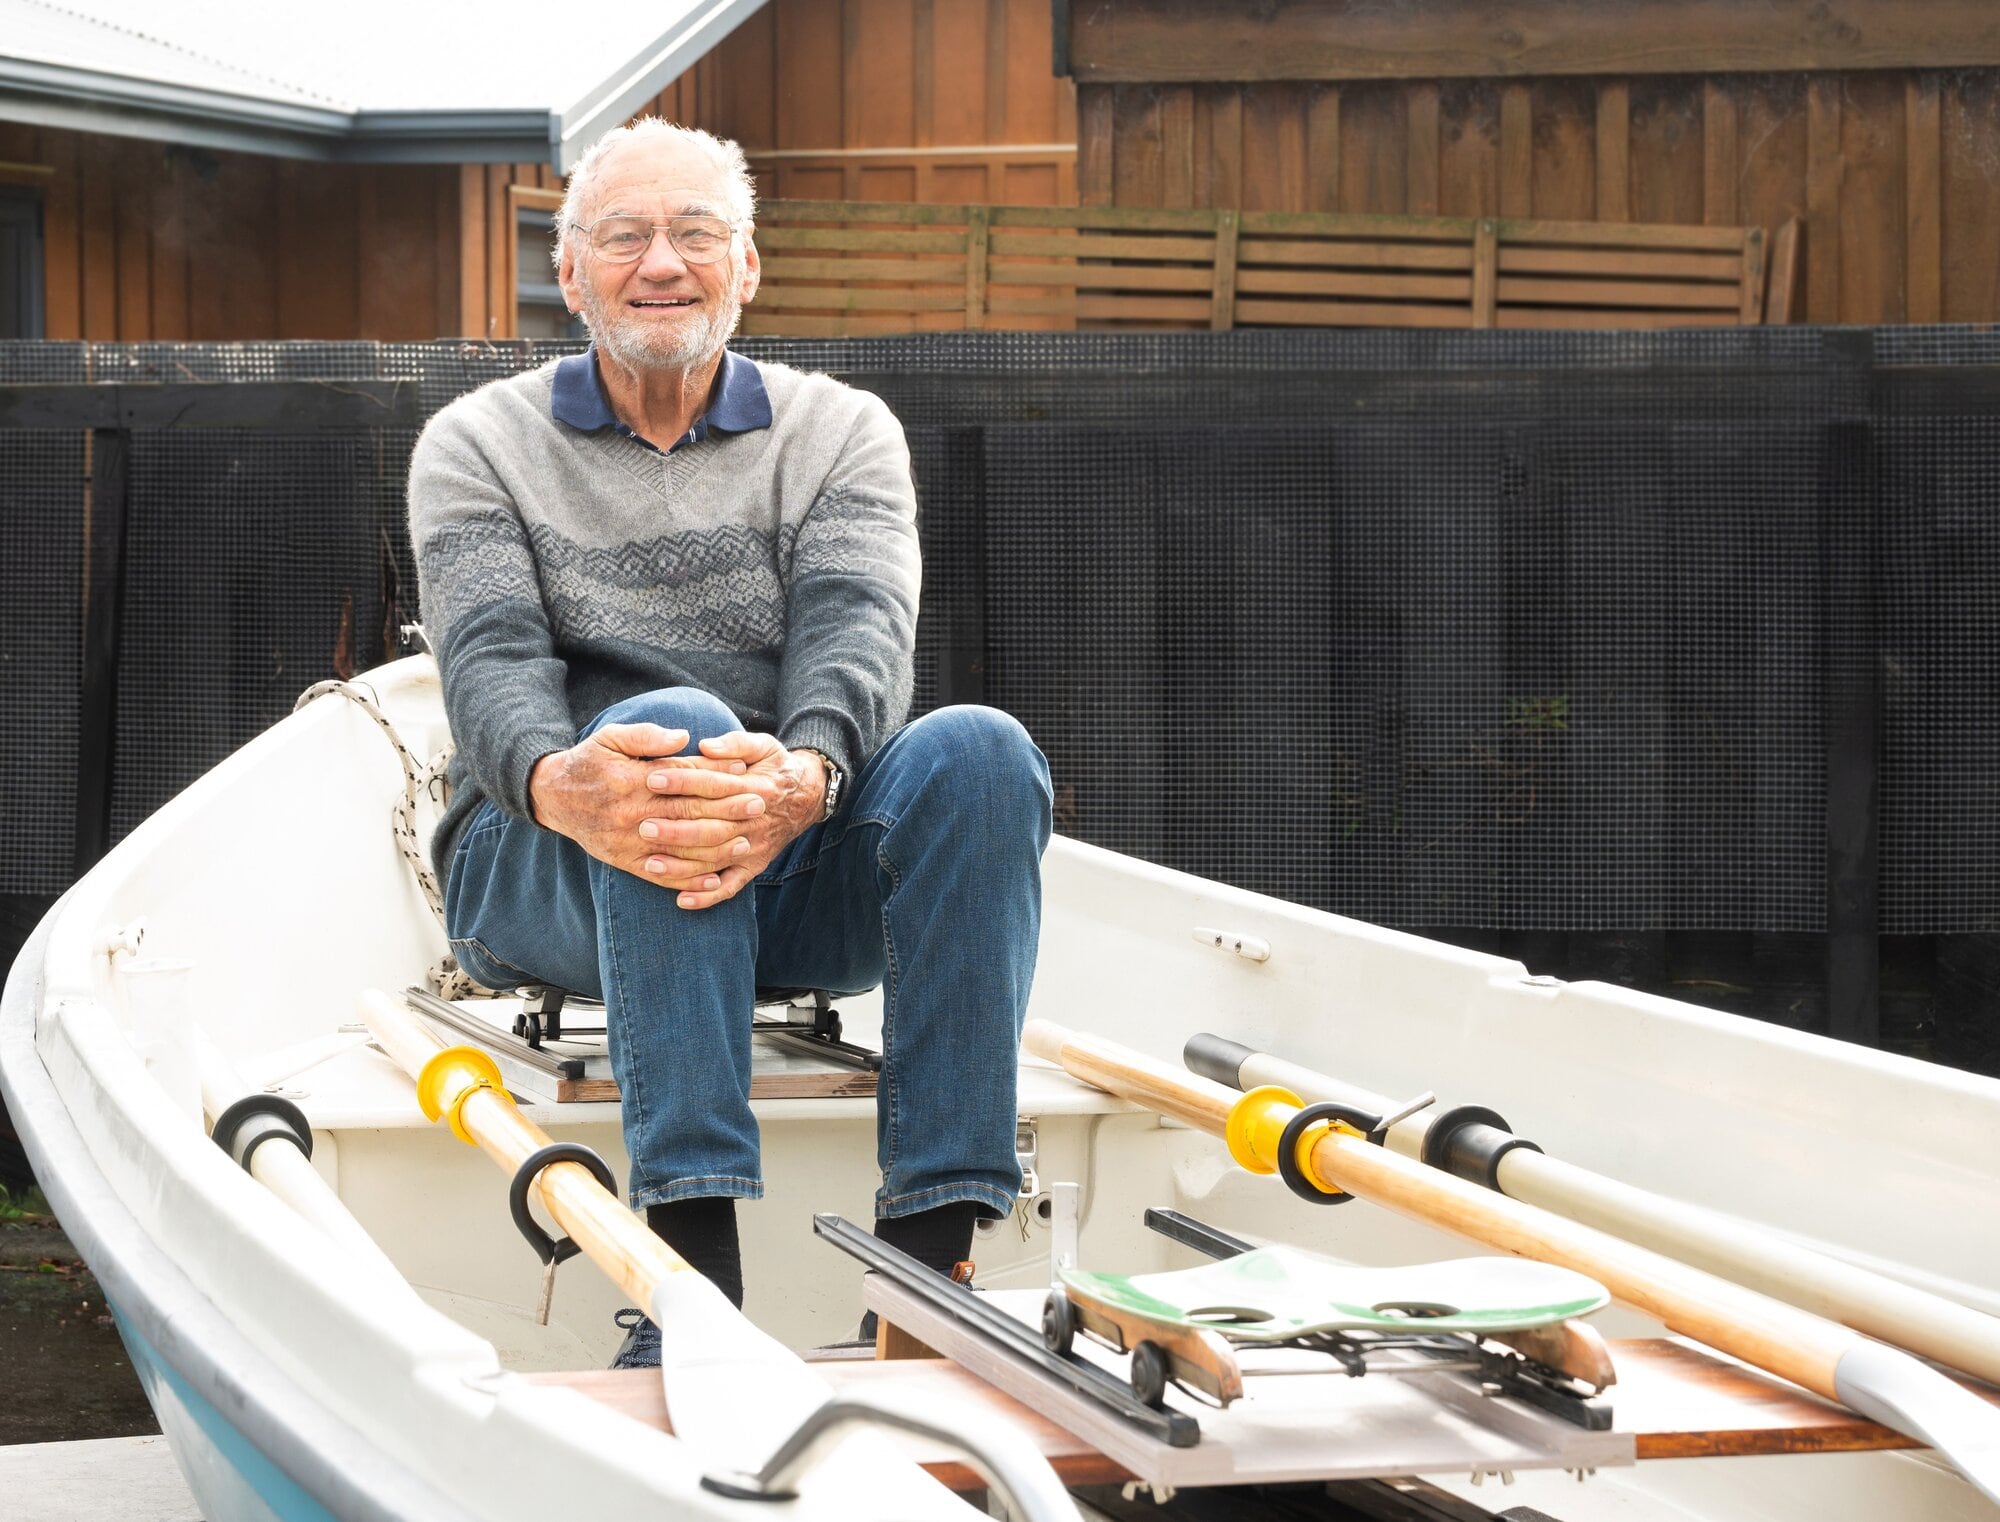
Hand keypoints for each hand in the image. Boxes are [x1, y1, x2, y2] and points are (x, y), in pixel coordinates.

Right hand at [528, 722, 760, 890]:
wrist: (554, 797)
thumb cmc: (590, 762)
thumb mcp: (611, 738)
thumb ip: (647, 737)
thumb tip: (685, 738)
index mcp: (631, 779)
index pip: (683, 777)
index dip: (716, 772)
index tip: (746, 769)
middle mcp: (631, 813)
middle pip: (688, 813)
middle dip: (728, 809)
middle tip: (759, 804)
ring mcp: (628, 842)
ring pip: (680, 849)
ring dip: (716, 848)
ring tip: (746, 842)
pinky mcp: (625, 861)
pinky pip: (661, 875)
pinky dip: (689, 880)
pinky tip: (715, 880)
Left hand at [642, 732, 827, 908]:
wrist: (807, 797)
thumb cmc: (774, 767)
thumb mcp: (763, 745)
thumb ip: (735, 743)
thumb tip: (705, 746)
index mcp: (754, 788)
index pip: (713, 784)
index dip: (683, 781)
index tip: (653, 778)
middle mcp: (752, 821)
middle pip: (711, 827)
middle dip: (676, 829)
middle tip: (644, 826)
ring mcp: (753, 847)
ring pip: (715, 859)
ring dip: (683, 866)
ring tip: (651, 864)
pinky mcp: (754, 866)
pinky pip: (730, 886)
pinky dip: (707, 897)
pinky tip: (681, 900)